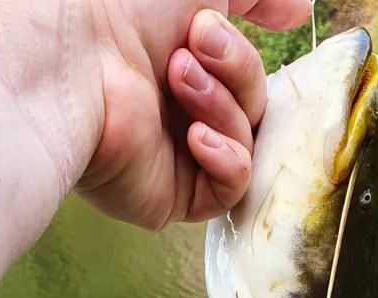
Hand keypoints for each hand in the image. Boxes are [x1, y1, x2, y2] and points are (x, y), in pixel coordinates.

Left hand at [78, 0, 311, 228]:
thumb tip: (301, 7)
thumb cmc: (123, 5)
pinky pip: (230, 188)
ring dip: (223, 105)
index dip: (247, 53)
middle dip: (235, 69)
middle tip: (196, 42)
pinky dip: (227, 159)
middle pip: (253, 104)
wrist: (76, 57)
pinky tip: (196, 136)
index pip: (239, 72)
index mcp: (178, 62)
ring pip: (245, 141)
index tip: (273, 21)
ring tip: (179, 78)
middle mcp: (175, 110)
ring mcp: (175, 156)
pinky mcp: (174, 198)